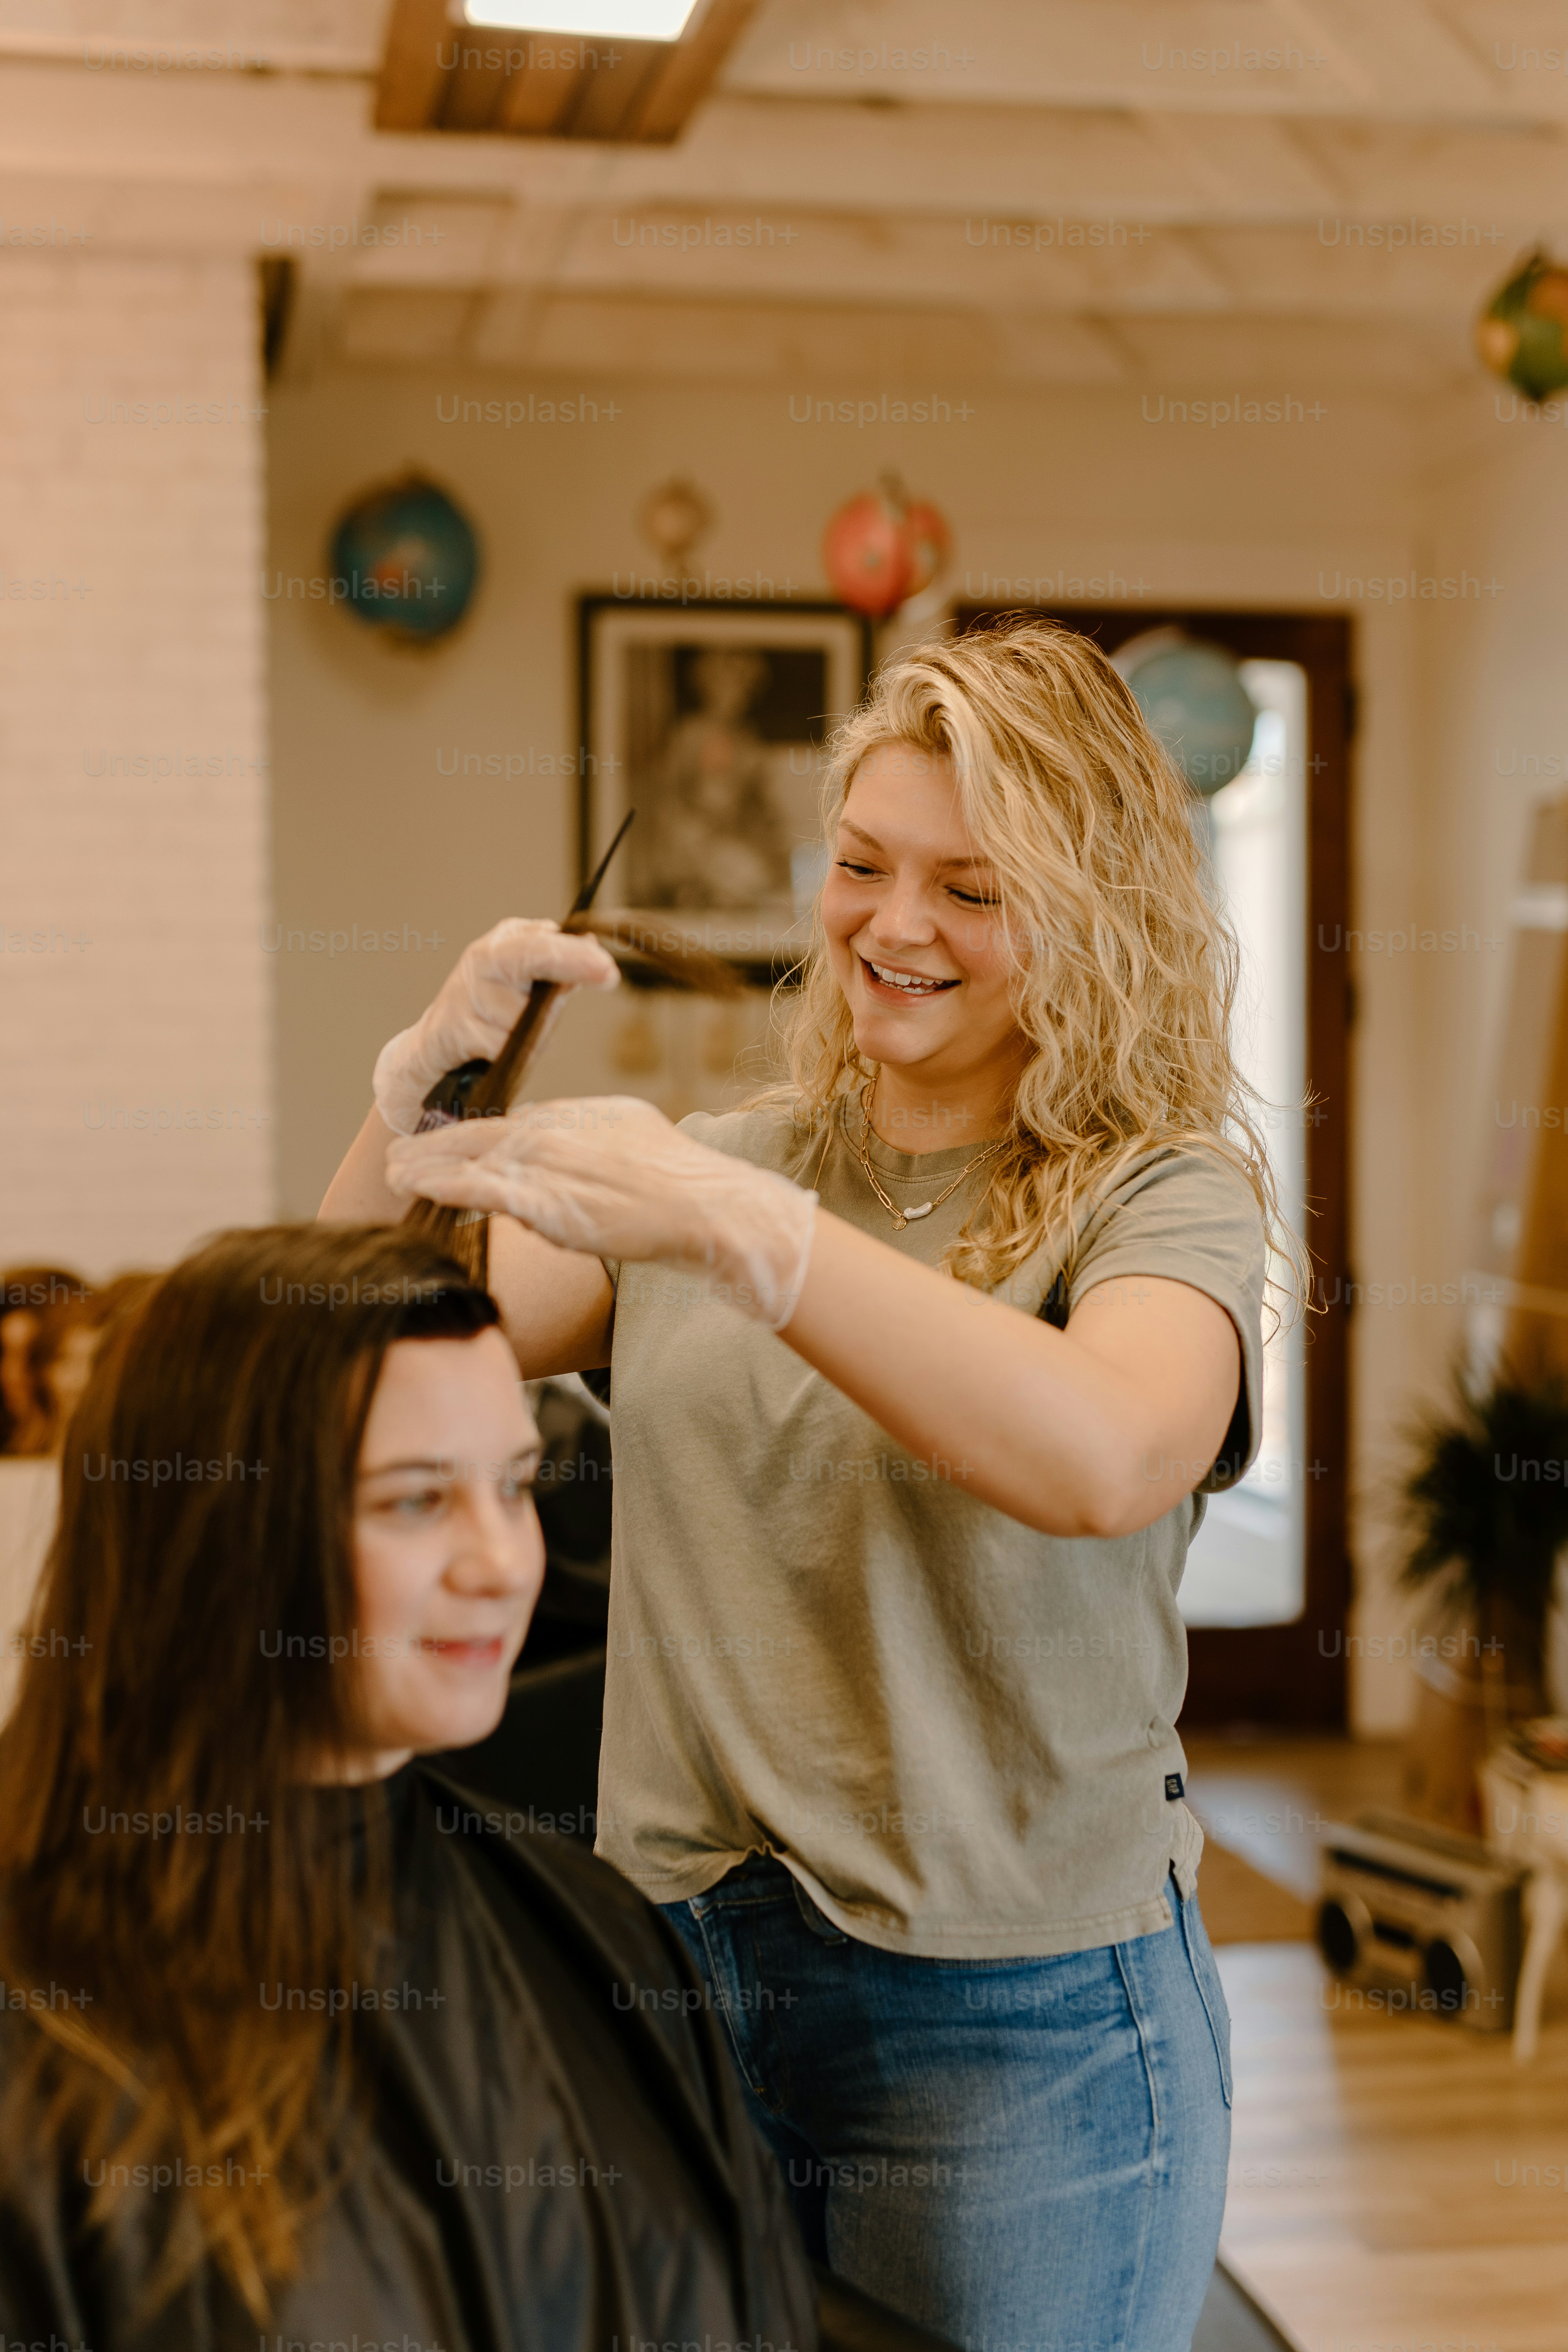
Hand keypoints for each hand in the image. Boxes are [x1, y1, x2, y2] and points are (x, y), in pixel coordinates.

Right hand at [371, 919, 619, 1136]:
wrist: (434, 1046)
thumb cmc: (491, 1013)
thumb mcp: (528, 986)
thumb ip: (558, 968)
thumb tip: (592, 946)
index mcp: (504, 943)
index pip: (544, 941)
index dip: (578, 952)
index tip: (610, 967)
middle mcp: (483, 960)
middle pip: (532, 958)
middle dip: (571, 964)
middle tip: (608, 973)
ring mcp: (467, 994)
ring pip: (523, 1017)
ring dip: (533, 1035)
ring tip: (515, 1037)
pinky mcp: (455, 1030)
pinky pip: (502, 1047)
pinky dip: (510, 1055)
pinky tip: (496, 1051)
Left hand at [384, 1098, 817, 1332]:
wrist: (706, 1206)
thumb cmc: (680, 1182)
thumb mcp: (633, 1134)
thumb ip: (596, 1136)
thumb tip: (577, 1141)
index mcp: (577, 1115)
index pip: (512, 1123)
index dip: (471, 1134)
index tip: (444, 1141)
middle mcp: (556, 1132)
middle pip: (481, 1134)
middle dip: (436, 1144)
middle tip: (399, 1153)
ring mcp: (548, 1165)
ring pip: (471, 1159)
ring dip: (426, 1165)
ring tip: (394, 1173)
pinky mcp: (545, 1201)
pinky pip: (480, 1190)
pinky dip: (444, 1186)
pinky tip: (418, 1188)